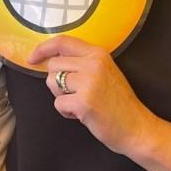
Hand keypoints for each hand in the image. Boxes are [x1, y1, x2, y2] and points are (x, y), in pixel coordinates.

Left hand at [28, 35, 156, 155]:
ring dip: (61, 96)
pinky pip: (58, 103)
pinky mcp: (83, 102)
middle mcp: (93, 64)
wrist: (137, 128)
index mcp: (98, 54)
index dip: (43, 49)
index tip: (33, 58)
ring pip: (52, 83)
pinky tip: (82, 114)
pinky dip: (66, 112)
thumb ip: (82, 63)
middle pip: (53, 66)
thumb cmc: (119, 104)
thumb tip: (52, 60)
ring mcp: (88, 82)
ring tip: (80, 103)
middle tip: (75, 93)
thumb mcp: (105, 73)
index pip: (62, 42)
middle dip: (57, 82)